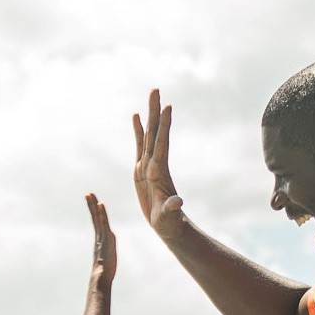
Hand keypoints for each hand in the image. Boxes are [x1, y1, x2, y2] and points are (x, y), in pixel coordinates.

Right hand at [86, 192, 115, 282]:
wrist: (101, 277)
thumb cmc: (104, 273)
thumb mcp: (107, 263)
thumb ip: (106, 260)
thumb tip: (104, 264)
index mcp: (100, 240)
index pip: (97, 223)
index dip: (94, 213)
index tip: (92, 203)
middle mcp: (99, 236)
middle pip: (95, 217)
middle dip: (91, 205)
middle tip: (88, 194)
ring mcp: (102, 236)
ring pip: (97, 217)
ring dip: (94, 205)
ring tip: (91, 194)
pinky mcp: (106, 238)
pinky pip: (103, 222)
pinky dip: (102, 213)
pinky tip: (101, 204)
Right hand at [131, 88, 186, 238]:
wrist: (168, 226)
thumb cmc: (169, 223)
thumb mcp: (169, 217)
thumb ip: (172, 209)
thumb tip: (178, 203)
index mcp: (159, 172)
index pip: (162, 144)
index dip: (164, 126)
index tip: (168, 107)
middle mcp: (155, 164)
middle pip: (154, 132)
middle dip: (155, 111)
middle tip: (156, 89)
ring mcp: (148, 165)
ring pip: (148, 135)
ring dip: (149, 115)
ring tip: (151, 94)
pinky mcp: (141, 170)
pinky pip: (139, 145)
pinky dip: (138, 130)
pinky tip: (136, 117)